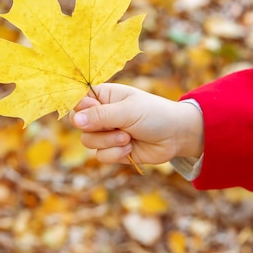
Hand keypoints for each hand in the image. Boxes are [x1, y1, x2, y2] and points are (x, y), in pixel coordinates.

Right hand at [70, 83, 203, 165]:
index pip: (78, 101)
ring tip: (128, 138)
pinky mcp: (114, 150)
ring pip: (88, 142)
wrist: (177, 136)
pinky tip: (130, 148)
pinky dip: (115, 154)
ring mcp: (107, 132)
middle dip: (99, 130)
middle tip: (118, 127)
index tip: (93, 112)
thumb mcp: (127, 111)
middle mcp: (102, 114)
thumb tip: (75, 120)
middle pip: (80, 125)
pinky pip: (100, 156)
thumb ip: (100, 115)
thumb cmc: (155, 114)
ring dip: (109, 143)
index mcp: (104, 96)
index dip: (81, 109)